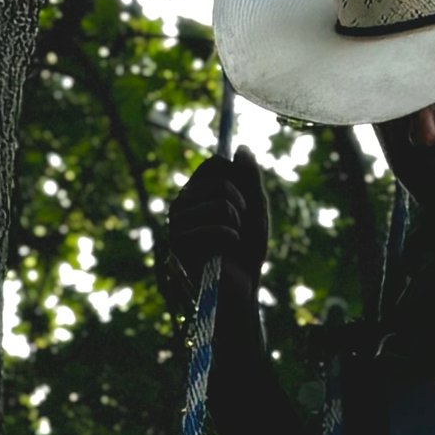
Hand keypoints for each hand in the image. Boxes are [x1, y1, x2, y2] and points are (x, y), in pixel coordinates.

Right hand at [165, 147, 269, 307]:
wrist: (240, 287)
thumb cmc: (247, 249)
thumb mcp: (256, 208)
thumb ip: (250, 178)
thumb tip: (241, 147)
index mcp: (197, 192)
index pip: (214, 164)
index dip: (237, 176)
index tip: (245, 197)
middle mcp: (183, 203)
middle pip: (219, 180)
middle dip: (242, 202)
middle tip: (242, 223)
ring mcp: (178, 223)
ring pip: (220, 203)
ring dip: (237, 223)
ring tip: (233, 239)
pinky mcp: (179, 242)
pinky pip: (214, 226)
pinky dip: (231, 238)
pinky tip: (227, 249)